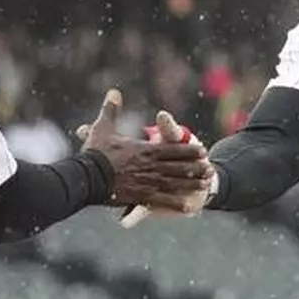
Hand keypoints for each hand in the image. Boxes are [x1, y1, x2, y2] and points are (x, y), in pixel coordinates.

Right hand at [78, 89, 211, 211]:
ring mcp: (148, 183)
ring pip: (175, 184)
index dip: (189, 151)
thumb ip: (111, 109)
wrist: (88, 177)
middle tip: (210, 169)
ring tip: (205, 186)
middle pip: (179, 167)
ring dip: (191, 184)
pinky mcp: (141, 197)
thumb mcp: (103, 128)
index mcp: (145, 150)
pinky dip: (176, 204)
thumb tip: (113, 91)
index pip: (173, 150)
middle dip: (196, 168)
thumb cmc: (95, 153)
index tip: (202, 151)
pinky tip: (187, 207)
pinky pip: (162, 201)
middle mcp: (151, 167)